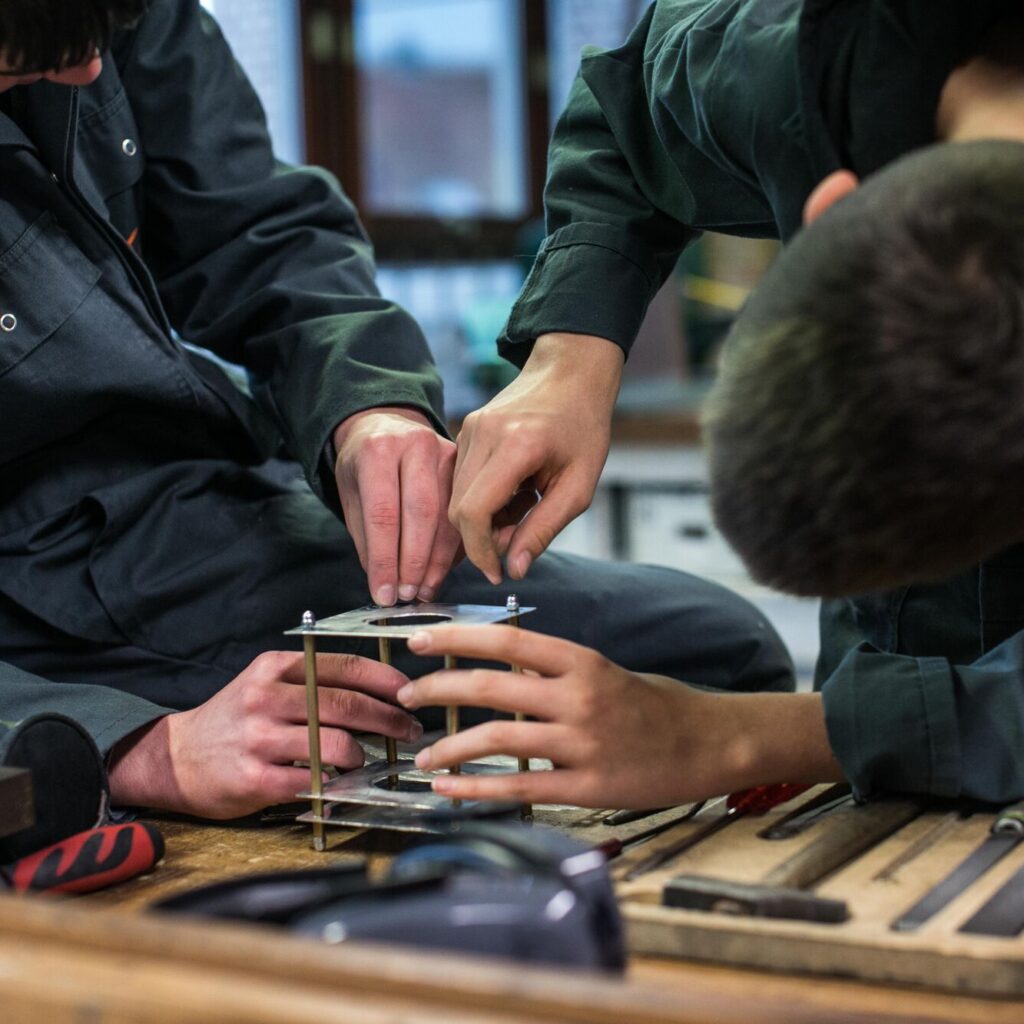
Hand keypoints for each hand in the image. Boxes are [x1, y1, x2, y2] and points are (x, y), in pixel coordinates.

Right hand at [107, 651, 421, 817]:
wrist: (175, 757)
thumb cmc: (234, 718)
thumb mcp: (266, 683)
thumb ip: (311, 680)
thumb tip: (377, 690)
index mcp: (275, 668)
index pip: (345, 666)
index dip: (386, 680)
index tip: (410, 693)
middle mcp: (268, 697)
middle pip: (347, 705)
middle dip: (389, 718)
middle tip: (410, 729)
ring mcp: (260, 738)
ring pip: (336, 744)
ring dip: (364, 755)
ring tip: (370, 760)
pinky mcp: (256, 778)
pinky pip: (313, 781)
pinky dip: (336, 784)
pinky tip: (343, 784)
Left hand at [333, 407, 462, 604]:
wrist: (385, 426)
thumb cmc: (364, 464)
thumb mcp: (352, 496)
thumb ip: (367, 538)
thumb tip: (384, 583)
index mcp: (379, 449)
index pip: (384, 514)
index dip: (385, 559)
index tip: (384, 592)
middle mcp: (416, 445)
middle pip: (422, 514)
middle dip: (415, 562)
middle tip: (407, 594)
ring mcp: (447, 452)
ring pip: (448, 517)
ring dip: (437, 561)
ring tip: (424, 590)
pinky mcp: (465, 465)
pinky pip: (462, 514)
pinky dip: (452, 548)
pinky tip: (440, 570)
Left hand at [397, 626, 842, 807]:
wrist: (710, 743)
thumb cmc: (655, 703)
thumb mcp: (604, 671)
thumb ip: (553, 671)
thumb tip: (499, 669)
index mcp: (581, 661)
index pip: (507, 640)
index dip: (456, 638)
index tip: (417, 640)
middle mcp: (578, 696)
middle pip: (490, 686)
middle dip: (437, 689)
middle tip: (406, 694)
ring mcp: (583, 742)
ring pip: (497, 739)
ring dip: (449, 748)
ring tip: (423, 756)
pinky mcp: (588, 787)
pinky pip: (519, 787)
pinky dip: (476, 788)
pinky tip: (448, 790)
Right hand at [449, 333, 623, 583]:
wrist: (571, 373)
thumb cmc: (583, 426)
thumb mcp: (579, 486)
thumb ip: (544, 529)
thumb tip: (516, 569)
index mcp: (516, 445)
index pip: (473, 512)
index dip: (481, 551)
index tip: (499, 571)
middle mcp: (483, 434)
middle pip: (458, 509)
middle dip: (482, 539)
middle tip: (518, 540)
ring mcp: (470, 429)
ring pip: (457, 497)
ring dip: (484, 518)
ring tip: (524, 506)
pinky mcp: (466, 429)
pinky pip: (461, 479)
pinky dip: (482, 498)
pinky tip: (515, 491)